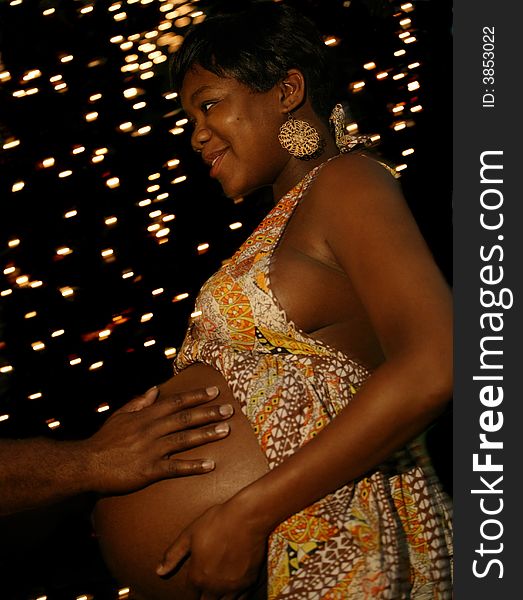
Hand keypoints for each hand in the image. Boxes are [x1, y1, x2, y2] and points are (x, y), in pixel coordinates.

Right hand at [84, 385, 233, 493]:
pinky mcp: (149, 470)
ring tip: (226, 430)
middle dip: (209, 413)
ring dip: (207, 434)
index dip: (196, 396)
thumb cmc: (104, 440)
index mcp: (145, 416)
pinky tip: (210, 465)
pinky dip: (193, 466)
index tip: (215, 392)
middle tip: (230, 409)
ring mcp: (151, 450)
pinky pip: (175, 468)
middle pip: (185, 418)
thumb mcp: (120, 416)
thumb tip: (155, 389)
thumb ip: (139, 402)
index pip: (175, 402)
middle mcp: (151, 430)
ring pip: (184, 439)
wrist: (86, 465)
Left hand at [156, 498, 267, 598]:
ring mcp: (233, 587)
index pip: (191, 595)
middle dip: (203, 598)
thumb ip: (173, 555)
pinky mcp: (249, 583)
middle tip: (204, 590)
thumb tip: (159, 571)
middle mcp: (214, 587)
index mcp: (198, 577)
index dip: (192, 590)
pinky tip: (233, 591)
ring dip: (218, 599)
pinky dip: (235, 598)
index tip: (195, 585)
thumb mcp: (190, 534)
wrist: (247, 517)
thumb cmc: (218, 521)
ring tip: (217, 593)